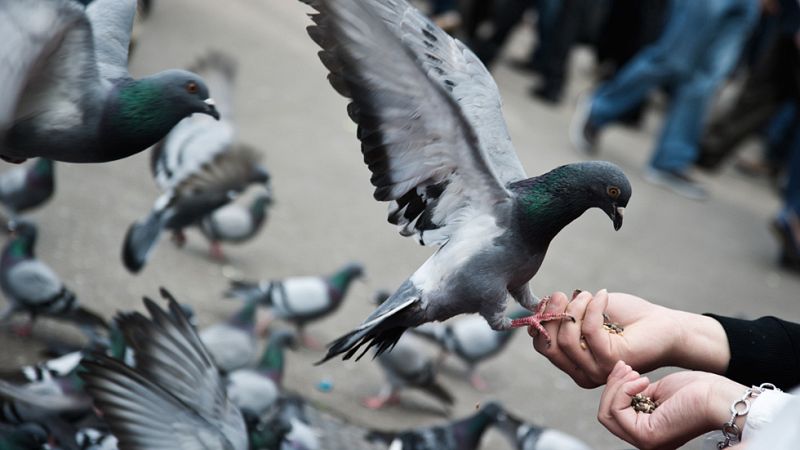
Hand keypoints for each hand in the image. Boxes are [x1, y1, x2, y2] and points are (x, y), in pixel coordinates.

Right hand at [532, 290, 728, 387]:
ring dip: (575, 308)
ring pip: (566, 339)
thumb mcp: (585, 312)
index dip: (540, 319)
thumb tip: (537, 309)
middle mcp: (582, 371)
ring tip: (590, 295)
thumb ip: (562, 314)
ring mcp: (597, 370)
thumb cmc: (626, 317)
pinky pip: (589, 331)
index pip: (541, 345)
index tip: (551, 298)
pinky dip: (594, 307)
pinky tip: (603, 296)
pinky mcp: (611, 362)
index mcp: (573, 362)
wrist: (664, 325)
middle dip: (551, 315)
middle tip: (563, 294)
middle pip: (547, 346)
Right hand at [598, 361, 745, 449]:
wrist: (720, 397)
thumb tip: (614, 386)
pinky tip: (642, 380)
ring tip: (635, 373)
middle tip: (627, 368)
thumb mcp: (657, 391)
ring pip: (606, 414)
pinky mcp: (647, 436)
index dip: (614, 387)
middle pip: (604, 416)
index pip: (612, 414)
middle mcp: (644, 441)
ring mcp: (644, 441)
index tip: (627, 369)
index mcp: (647, 431)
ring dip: (616, 386)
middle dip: (611, 386)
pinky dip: (623, 390)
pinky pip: (617, 411)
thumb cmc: (698, 391)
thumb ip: (635, 394)